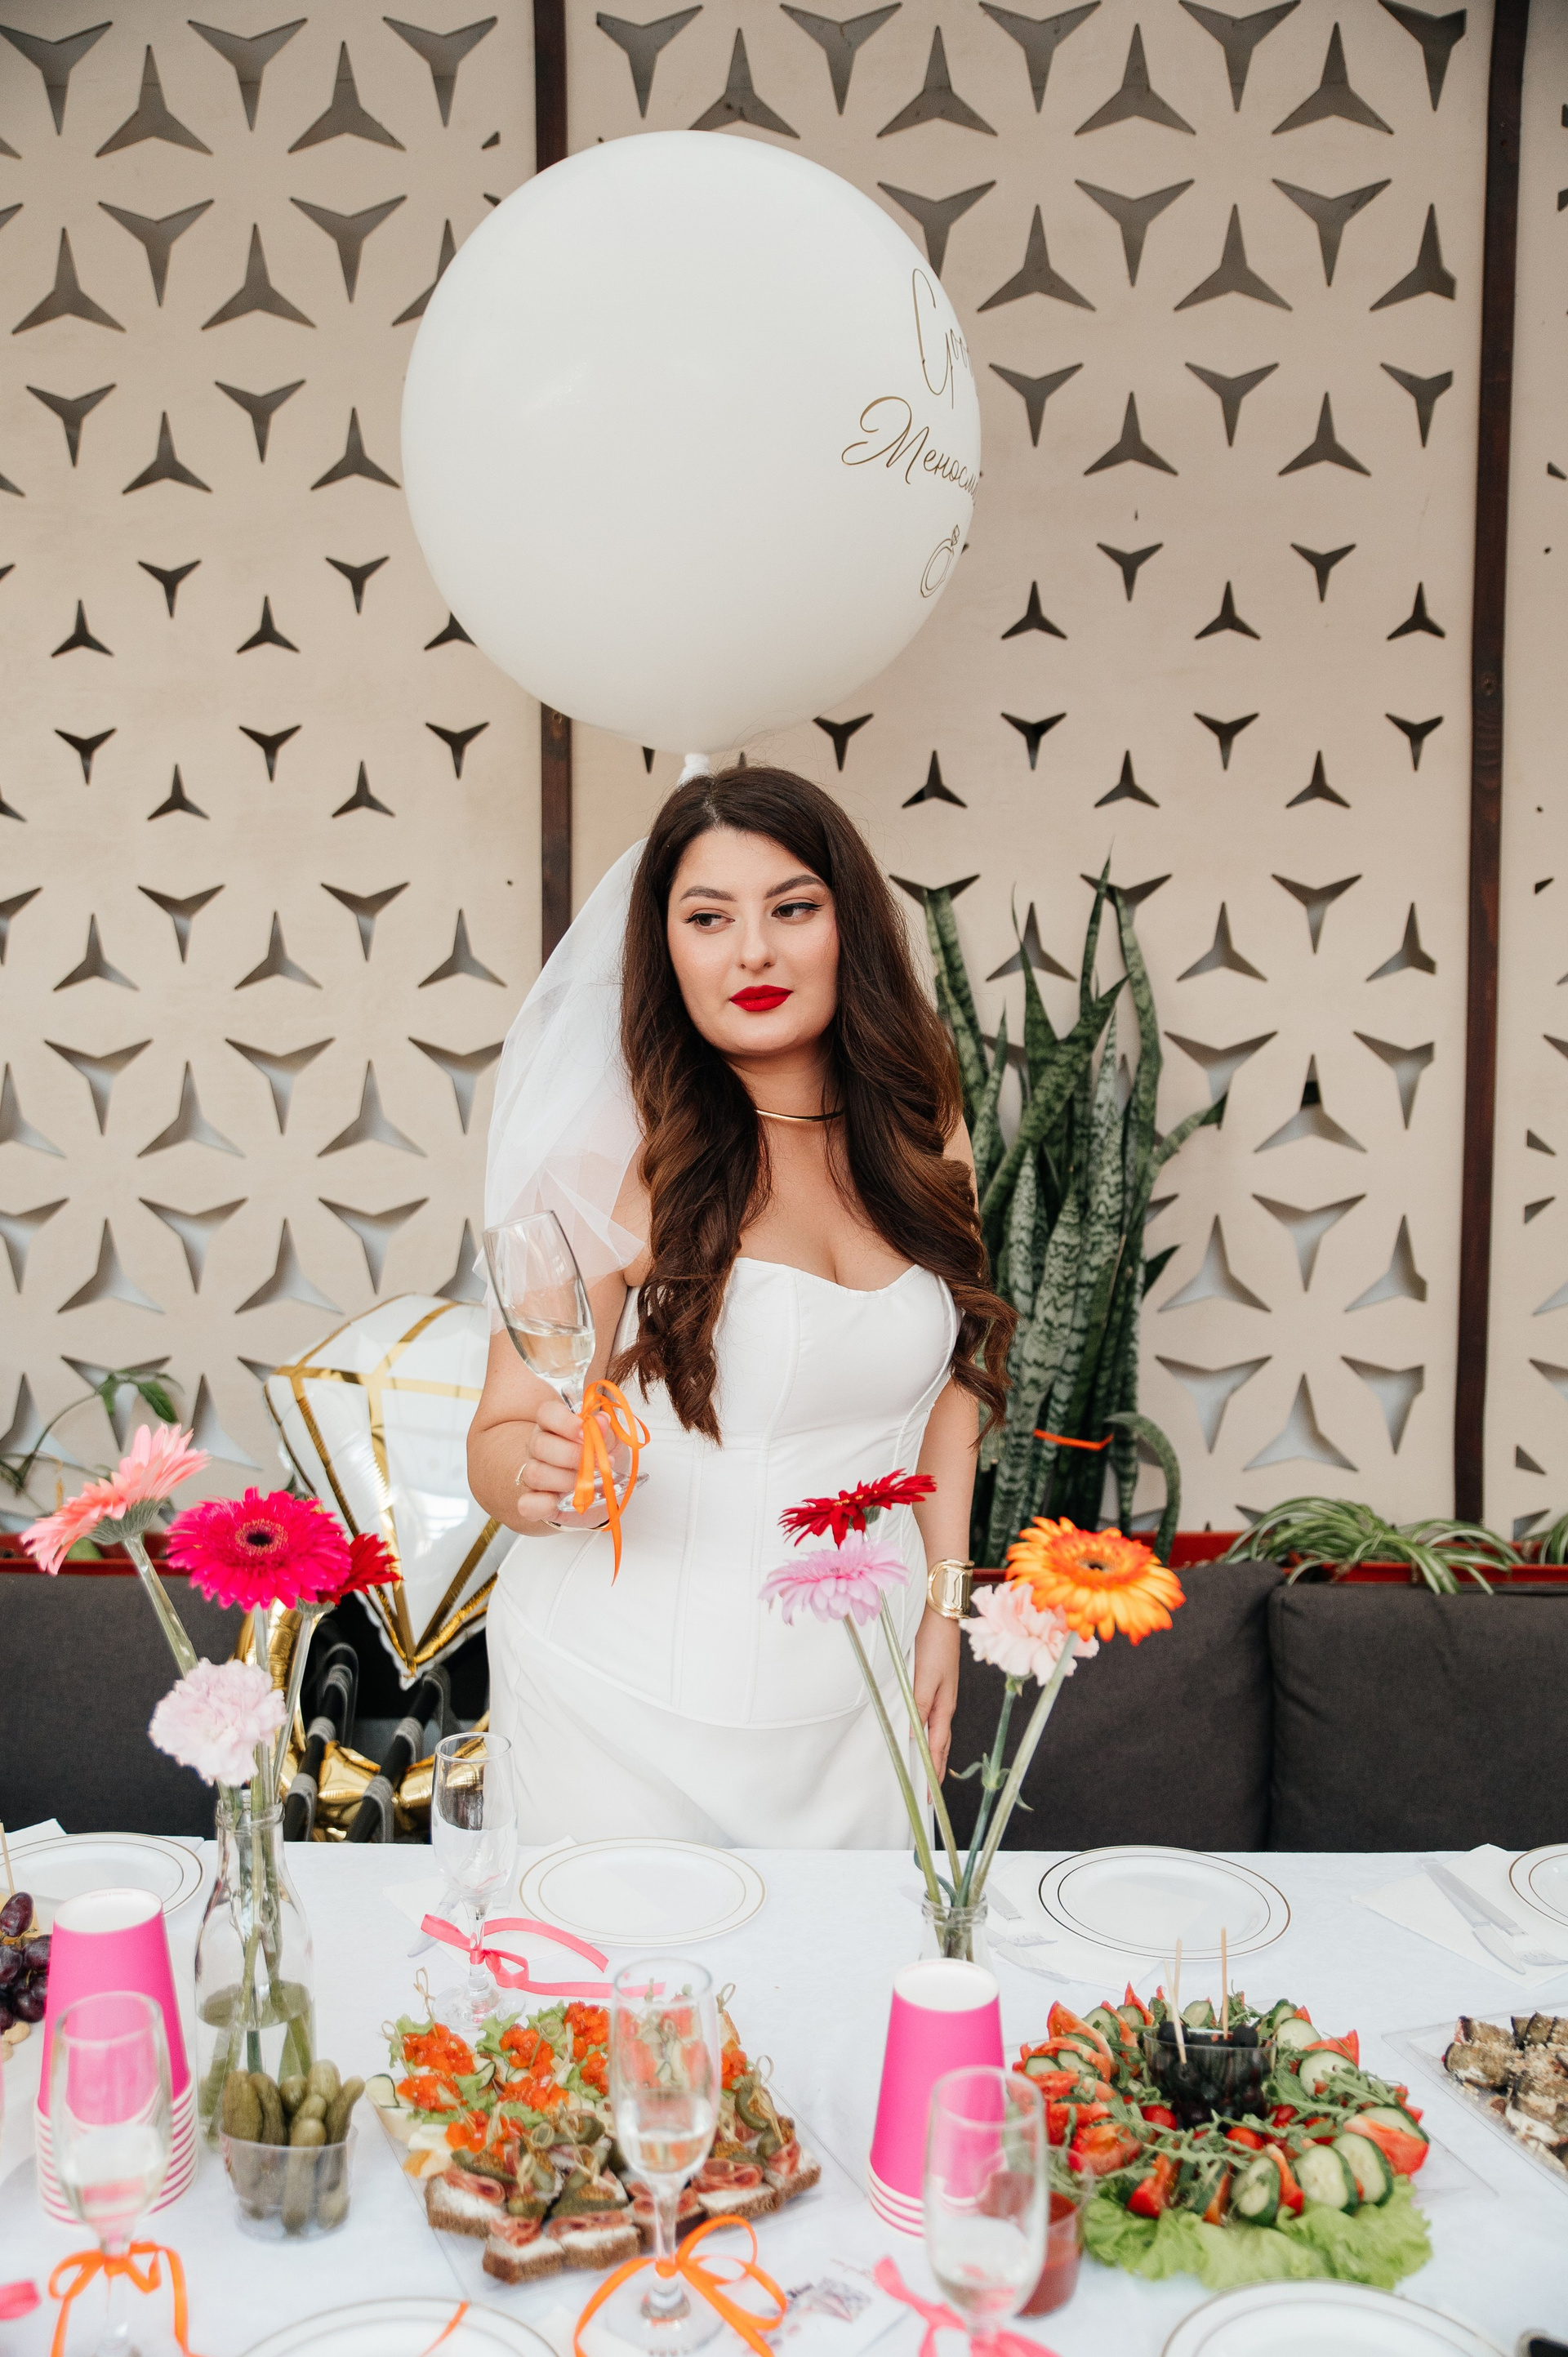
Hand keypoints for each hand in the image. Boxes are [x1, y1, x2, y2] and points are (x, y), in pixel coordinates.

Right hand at [512, 1394, 613, 1534]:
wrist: (606, 1491)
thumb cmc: (604, 1461)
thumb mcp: (612, 1443)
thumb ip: (605, 1433)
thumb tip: (600, 1421)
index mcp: (555, 1426)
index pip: (547, 1413)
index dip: (564, 1421)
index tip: (585, 1432)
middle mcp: (540, 1447)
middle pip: (539, 1445)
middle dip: (571, 1455)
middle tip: (597, 1463)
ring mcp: (535, 1474)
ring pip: (535, 1473)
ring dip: (566, 1481)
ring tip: (588, 1484)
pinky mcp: (534, 1502)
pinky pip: (526, 1504)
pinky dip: (543, 1505)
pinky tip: (560, 1502)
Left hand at [913, 1609, 959, 1782]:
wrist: (939, 1610)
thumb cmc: (933, 1641)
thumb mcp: (925, 1675)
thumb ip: (919, 1705)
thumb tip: (914, 1737)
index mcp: (944, 1704)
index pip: (937, 1746)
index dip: (933, 1771)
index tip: (929, 1797)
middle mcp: (944, 1701)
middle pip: (940, 1741)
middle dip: (935, 1767)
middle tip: (929, 1793)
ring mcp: (941, 1691)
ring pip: (936, 1728)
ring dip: (931, 1750)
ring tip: (927, 1769)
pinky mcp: (935, 1680)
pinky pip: (930, 1713)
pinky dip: (926, 1729)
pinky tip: (920, 1730)